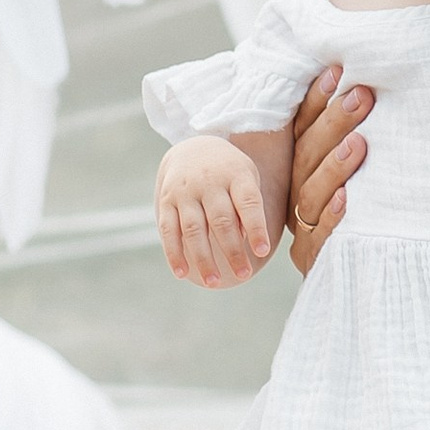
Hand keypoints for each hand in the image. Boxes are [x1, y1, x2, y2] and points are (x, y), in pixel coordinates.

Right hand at [156, 137, 273, 288]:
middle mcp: (209, 181)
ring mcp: (185, 191)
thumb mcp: (246, 179)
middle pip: (221, 220)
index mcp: (236, 174)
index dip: (256, 227)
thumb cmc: (229, 173)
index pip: (248, 202)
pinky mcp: (166, 201)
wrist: (193, 147)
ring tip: (215, 282)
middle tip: (244, 274)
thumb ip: (247, 208)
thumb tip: (245, 241)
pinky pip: (168, 230)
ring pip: (194, 228)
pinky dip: (174, 253)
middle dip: (233, 250)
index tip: (263, 251)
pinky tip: (182, 274)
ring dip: (204, 258)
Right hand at [280, 66, 373, 273]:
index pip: (304, 130)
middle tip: (361, 95)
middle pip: (308, 156)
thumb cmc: (366, 212)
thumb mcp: (359, 174)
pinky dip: (335, 217)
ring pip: (312, 193)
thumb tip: (372, 89)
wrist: (361, 279)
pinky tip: (348, 199)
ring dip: (335, 166)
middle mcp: (299, 197)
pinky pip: (323, 236)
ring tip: (359, 143)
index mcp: (303, 172)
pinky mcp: (316, 259)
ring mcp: (305, 229)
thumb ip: (357, 140)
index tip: (338, 72)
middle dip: (333, 123)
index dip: (317, 101)